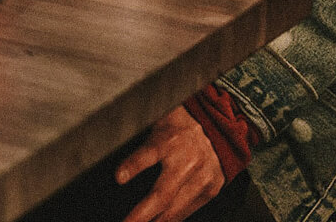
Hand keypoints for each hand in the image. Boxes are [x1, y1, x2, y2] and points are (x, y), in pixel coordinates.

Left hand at [116, 106, 224, 221]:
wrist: (218, 127)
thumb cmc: (179, 126)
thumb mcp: (155, 123)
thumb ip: (139, 144)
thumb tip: (117, 166)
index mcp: (170, 140)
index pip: (148, 154)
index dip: (133, 166)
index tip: (118, 178)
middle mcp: (187, 161)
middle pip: (163, 194)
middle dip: (142, 214)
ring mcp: (202, 178)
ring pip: (176, 209)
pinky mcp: (211, 190)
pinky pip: (189, 210)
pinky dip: (173, 219)